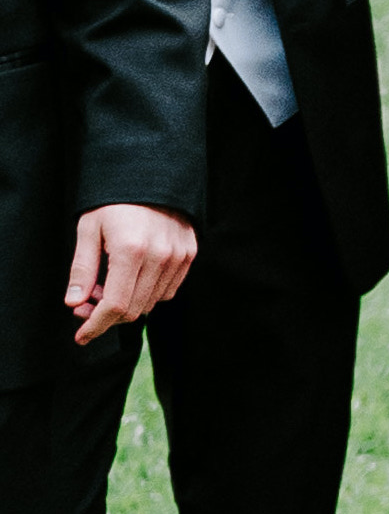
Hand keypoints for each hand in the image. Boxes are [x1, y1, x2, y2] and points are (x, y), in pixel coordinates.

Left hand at [66, 202, 192, 343]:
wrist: (153, 177)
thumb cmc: (114, 202)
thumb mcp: (89, 229)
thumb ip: (82, 268)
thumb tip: (75, 303)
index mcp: (131, 250)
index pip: (116, 305)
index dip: (97, 325)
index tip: (82, 336)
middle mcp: (160, 256)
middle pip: (134, 309)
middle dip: (107, 315)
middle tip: (87, 304)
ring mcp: (179, 256)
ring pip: (151, 303)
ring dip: (128, 304)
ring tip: (109, 285)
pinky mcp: (189, 255)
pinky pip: (168, 291)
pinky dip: (148, 294)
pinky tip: (133, 278)